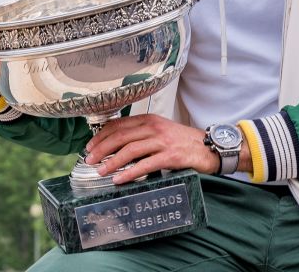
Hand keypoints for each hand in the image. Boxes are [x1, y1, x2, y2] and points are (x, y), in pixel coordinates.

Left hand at [83, 114, 218, 183]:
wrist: (209, 147)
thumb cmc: (183, 141)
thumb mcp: (160, 131)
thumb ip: (141, 134)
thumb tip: (117, 145)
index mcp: (149, 120)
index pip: (119, 125)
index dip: (101, 136)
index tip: (90, 146)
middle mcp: (154, 127)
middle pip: (121, 136)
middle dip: (101, 149)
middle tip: (89, 160)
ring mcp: (162, 141)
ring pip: (130, 150)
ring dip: (112, 161)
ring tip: (100, 171)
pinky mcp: (171, 156)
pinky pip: (146, 164)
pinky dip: (130, 172)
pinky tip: (120, 179)